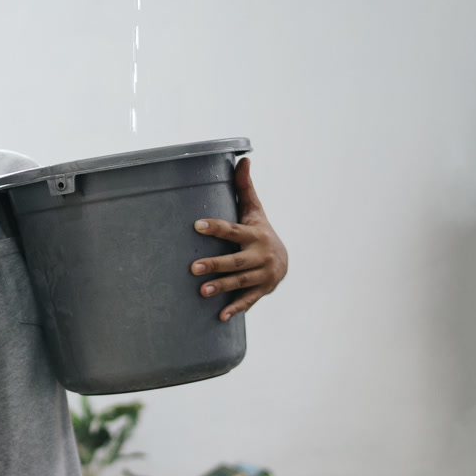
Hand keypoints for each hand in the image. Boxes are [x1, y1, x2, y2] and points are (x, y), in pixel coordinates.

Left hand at [190, 158, 287, 320]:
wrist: (284, 260)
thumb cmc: (259, 230)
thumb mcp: (254, 210)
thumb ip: (245, 187)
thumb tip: (243, 158)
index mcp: (254, 234)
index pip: (232, 230)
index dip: (215, 227)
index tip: (196, 225)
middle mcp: (260, 255)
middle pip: (236, 261)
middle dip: (215, 264)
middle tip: (192, 268)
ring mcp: (263, 275)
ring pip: (241, 282)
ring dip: (222, 287)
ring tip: (201, 291)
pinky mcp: (263, 291)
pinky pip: (249, 300)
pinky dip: (236, 308)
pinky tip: (220, 317)